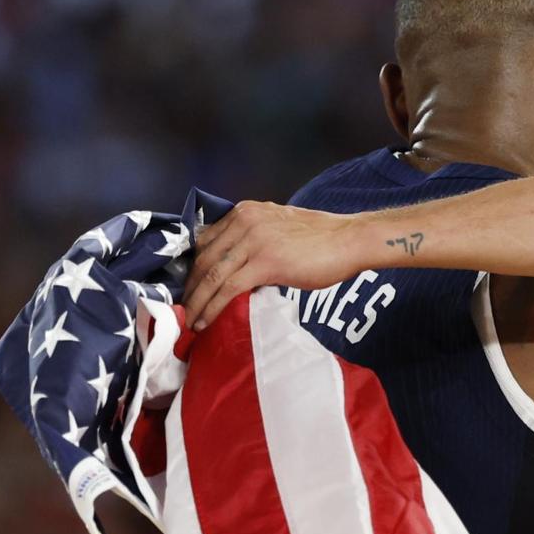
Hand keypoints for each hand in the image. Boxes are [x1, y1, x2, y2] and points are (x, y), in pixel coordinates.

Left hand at [182, 201, 362, 329]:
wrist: (350, 240)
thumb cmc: (323, 238)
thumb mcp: (279, 228)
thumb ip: (255, 240)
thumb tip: (239, 268)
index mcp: (246, 211)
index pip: (206, 240)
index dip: (193, 267)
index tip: (190, 287)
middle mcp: (245, 221)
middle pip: (204, 257)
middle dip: (190, 287)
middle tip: (183, 309)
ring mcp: (253, 240)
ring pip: (211, 275)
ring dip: (196, 301)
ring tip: (188, 320)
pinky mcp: (264, 262)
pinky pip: (228, 288)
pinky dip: (212, 307)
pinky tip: (205, 322)